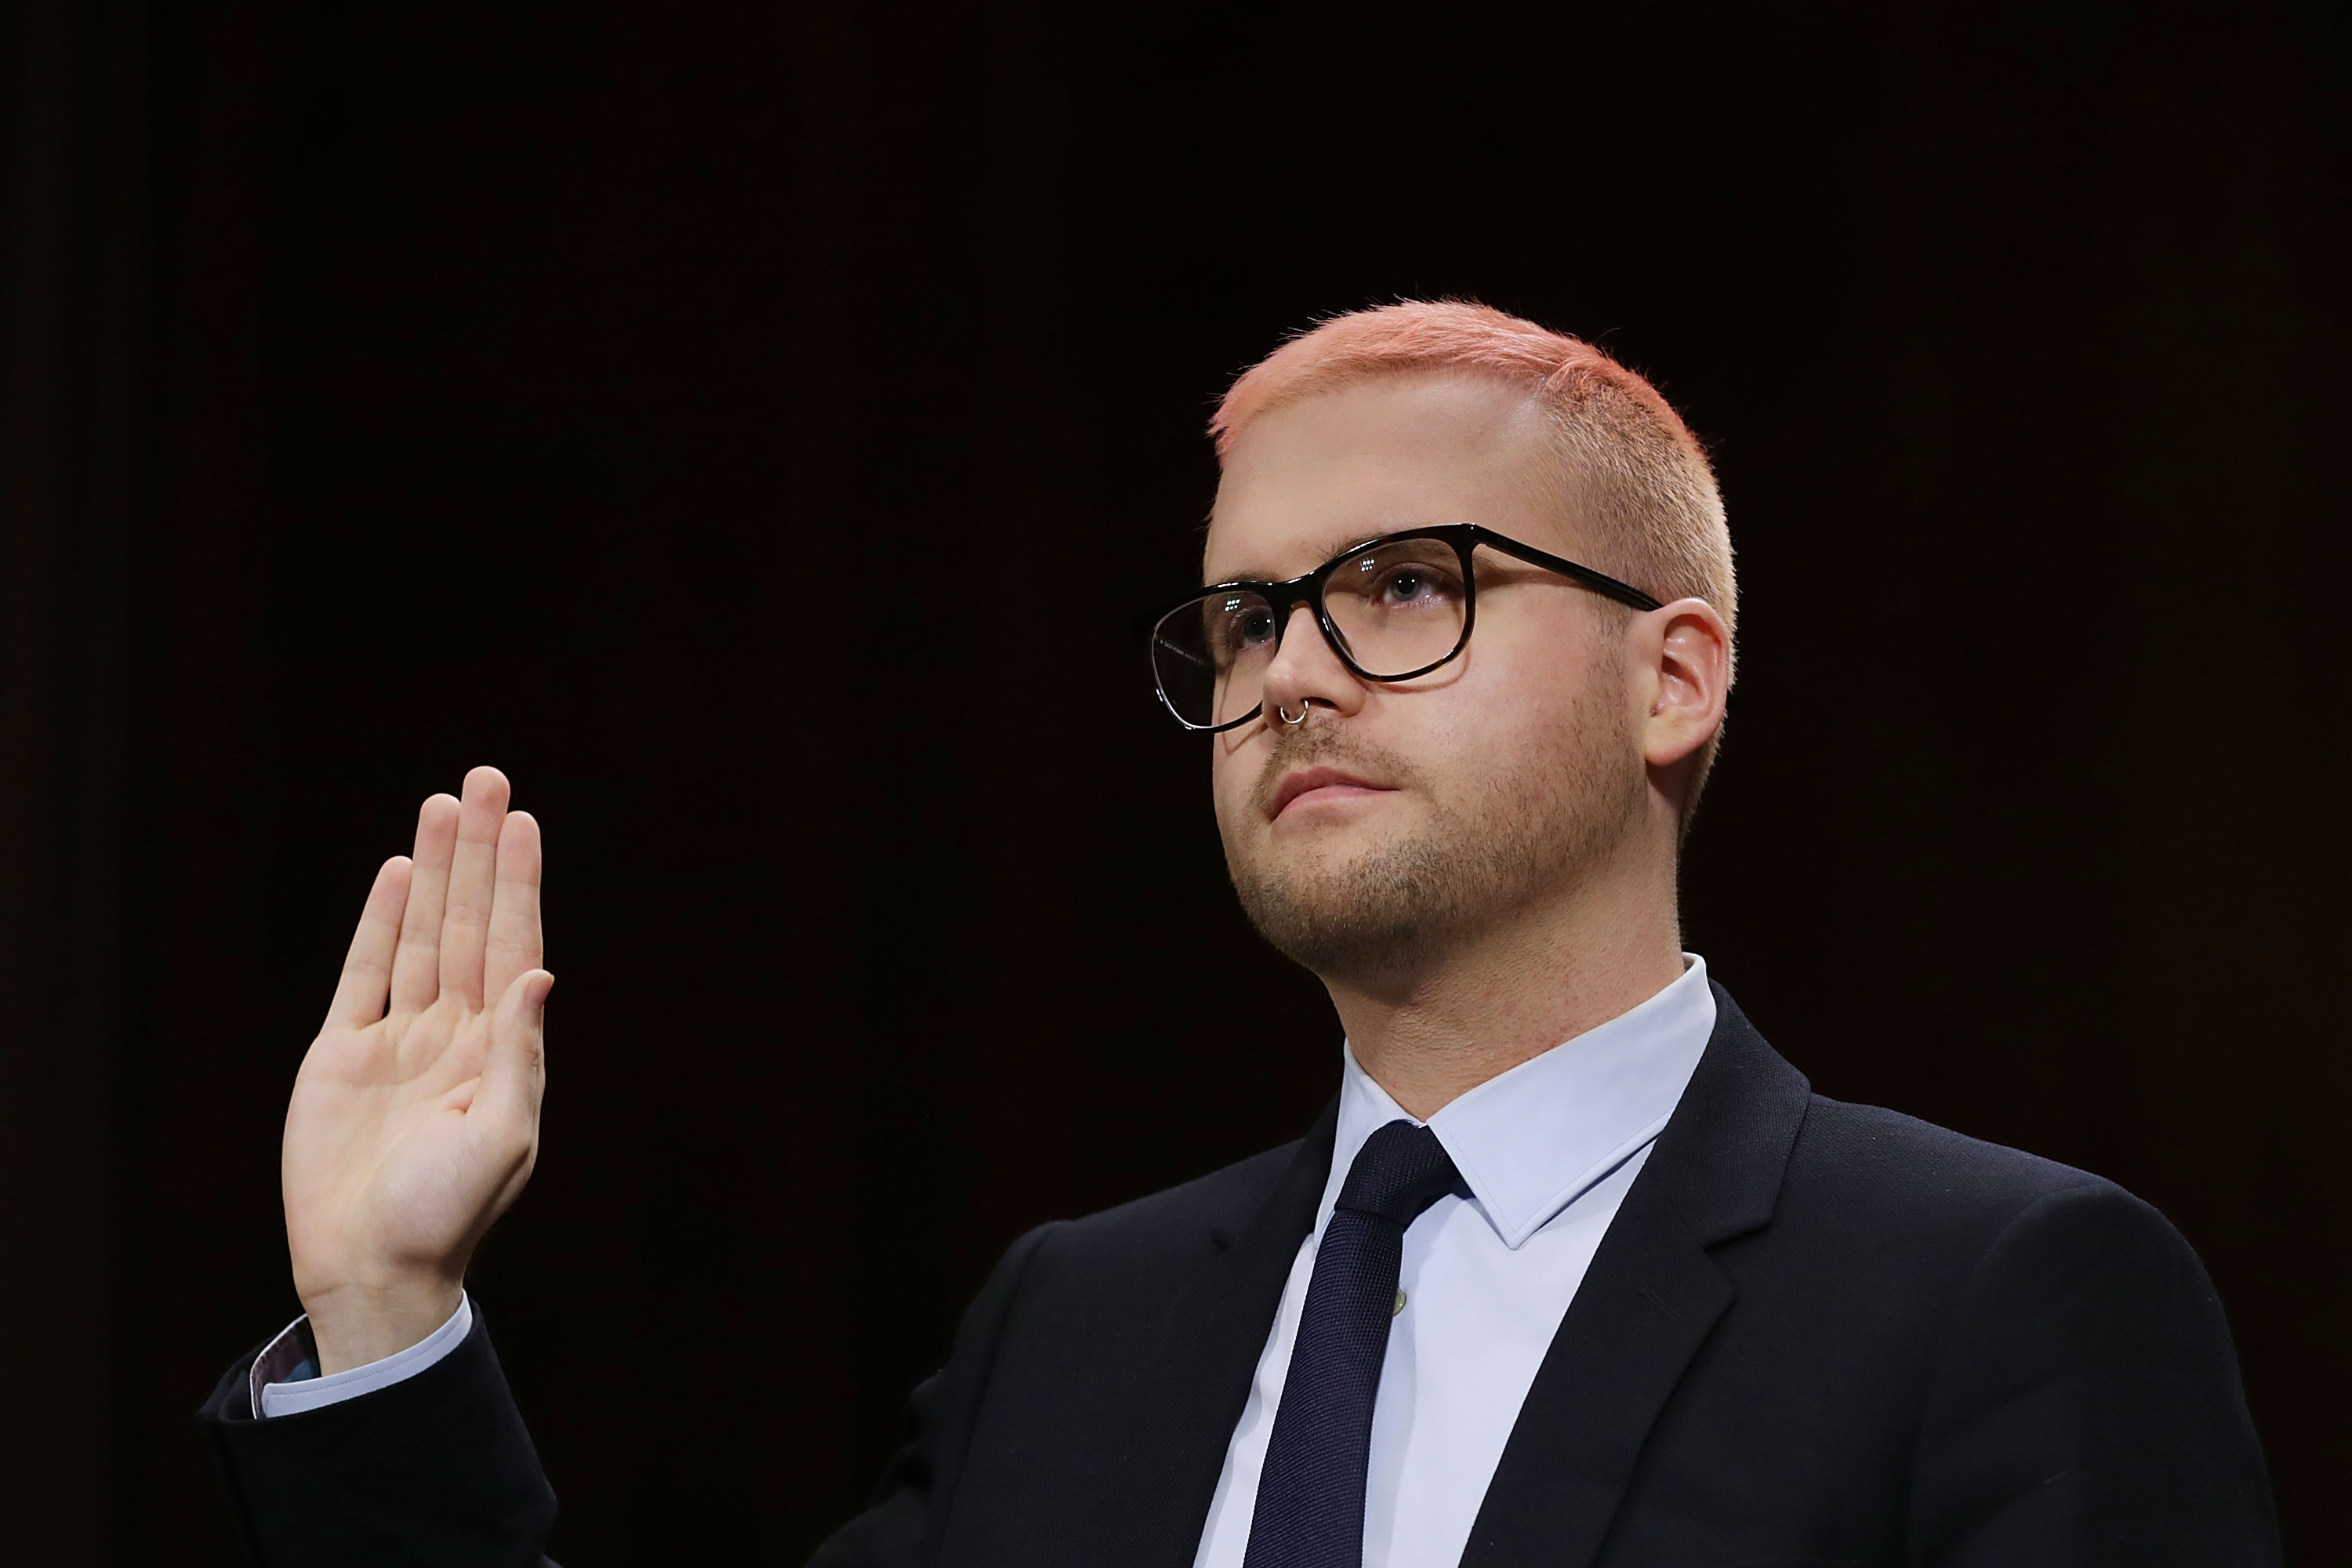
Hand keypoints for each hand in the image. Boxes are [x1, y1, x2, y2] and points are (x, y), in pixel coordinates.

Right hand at [282, 766, 549, 1373]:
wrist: (372, 1270)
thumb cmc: (446, 1216)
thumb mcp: (501, 1139)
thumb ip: (517, 1055)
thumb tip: (540, 975)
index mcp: (501, 1051)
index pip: (512, 945)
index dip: (518, 884)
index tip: (523, 824)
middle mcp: (455, 1034)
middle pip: (469, 923)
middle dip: (478, 854)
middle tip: (485, 779)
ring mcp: (400, 1041)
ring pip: (419, 935)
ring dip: (432, 872)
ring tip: (442, 804)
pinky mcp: (344, 1057)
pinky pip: (364, 976)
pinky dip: (380, 924)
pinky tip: (397, 875)